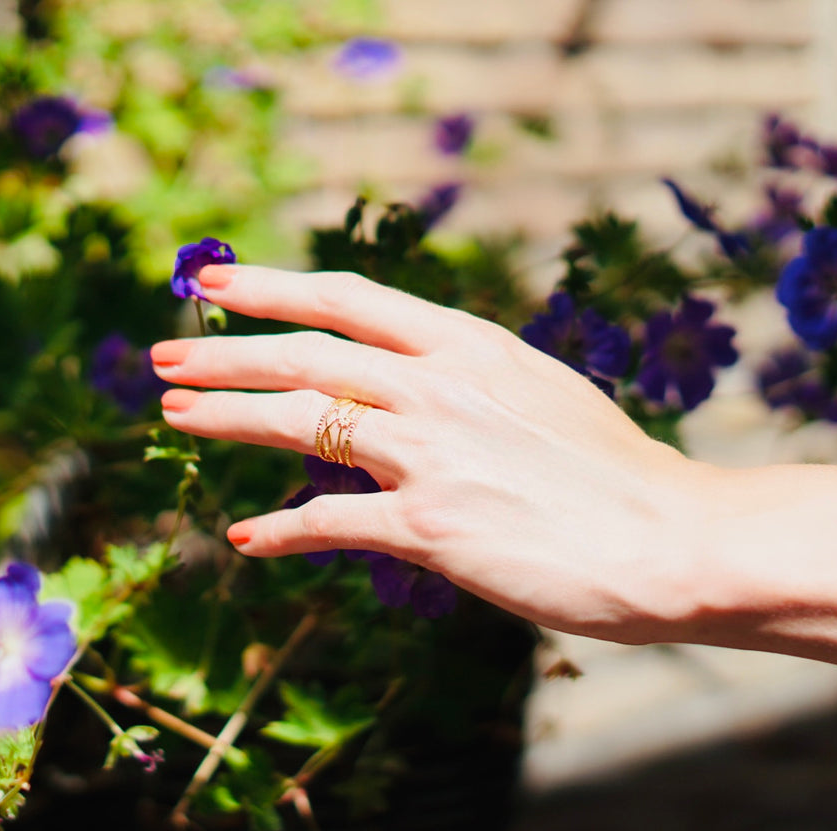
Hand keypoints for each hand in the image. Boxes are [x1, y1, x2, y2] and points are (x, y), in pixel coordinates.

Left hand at [151, 265, 715, 639]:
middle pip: (306, 354)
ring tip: (175, 415)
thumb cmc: (615, 476)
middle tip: (164, 355)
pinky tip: (247, 540)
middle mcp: (441, 387)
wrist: (672, 538)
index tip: (216, 284)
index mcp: (469, 348)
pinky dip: (281, 531)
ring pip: (301, 421)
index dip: (273, 288)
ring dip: (228, 416)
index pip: (348, 300)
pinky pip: (331, 522)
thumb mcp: (539, 397)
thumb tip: (412, 387)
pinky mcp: (432, 526)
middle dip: (224, 352)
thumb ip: (469, 386)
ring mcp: (432, 454)